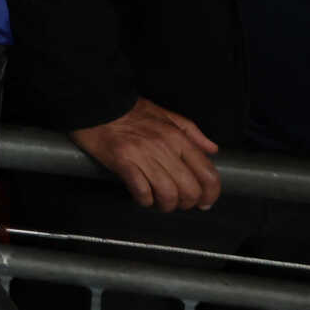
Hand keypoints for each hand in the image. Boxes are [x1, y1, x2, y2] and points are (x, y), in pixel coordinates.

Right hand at [71, 98, 221, 210]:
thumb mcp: (166, 115)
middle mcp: (163, 147)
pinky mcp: (122, 162)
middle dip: (187, 203)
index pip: (207, 173)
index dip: (211, 194)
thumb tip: (212, 149)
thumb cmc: (130, 111)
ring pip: (167, 194)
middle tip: (179, 203)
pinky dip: (145, 200)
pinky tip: (142, 197)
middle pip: (189, 190)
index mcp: (177, 137)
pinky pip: (141, 191)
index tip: (205, 201)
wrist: (97, 104)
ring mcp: (142, 156)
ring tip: (160, 202)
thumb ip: (192, 132)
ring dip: (166, 205)